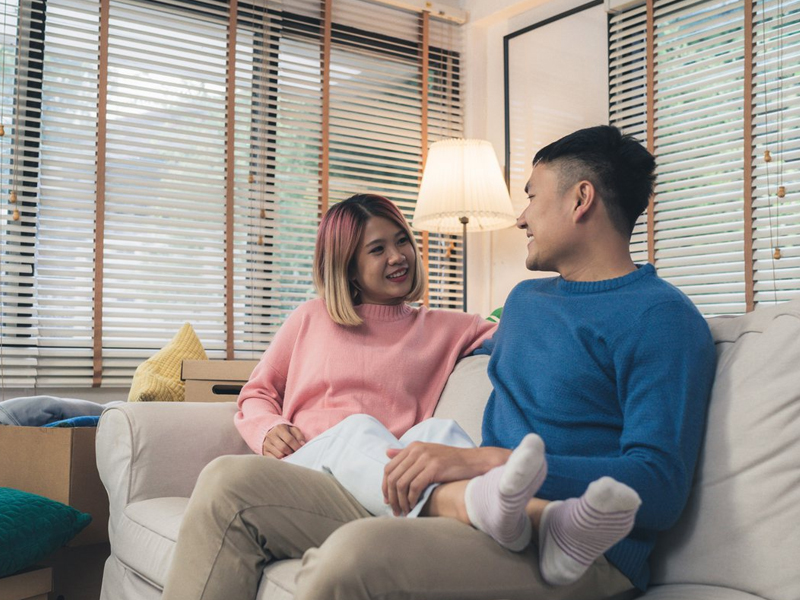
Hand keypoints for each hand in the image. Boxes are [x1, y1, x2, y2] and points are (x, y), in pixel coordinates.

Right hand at [262, 424, 305, 457]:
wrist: (272, 432)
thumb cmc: (286, 432)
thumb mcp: (293, 430)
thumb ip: (299, 436)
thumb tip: (302, 444)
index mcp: (279, 428)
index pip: (289, 439)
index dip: (296, 446)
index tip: (300, 450)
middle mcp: (271, 435)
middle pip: (283, 448)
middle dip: (291, 452)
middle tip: (296, 453)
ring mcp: (266, 444)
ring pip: (278, 455)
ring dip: (286, 457)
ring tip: (290, 455)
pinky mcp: (264, 451)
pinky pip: (273, 459)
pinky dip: (280, 461)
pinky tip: (284, 458)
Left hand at [381, 443, 509, 515]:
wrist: (474, 461)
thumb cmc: (451, 461)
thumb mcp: (427, 453)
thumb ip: (406, 454)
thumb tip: (387, 452)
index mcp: (412, 447)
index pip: (388, 468)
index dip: (385, 487)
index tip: (388, 501)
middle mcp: (416, 450)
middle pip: (393, 477)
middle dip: (392, 497)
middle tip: (395, 511)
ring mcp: (425, 458)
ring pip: (402, 483)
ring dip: (401, 501)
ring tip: (404, 512)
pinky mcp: (434, 467)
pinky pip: (414, 486)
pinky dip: (411, 499)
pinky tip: (414, 507)